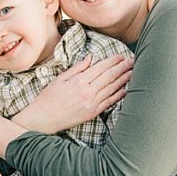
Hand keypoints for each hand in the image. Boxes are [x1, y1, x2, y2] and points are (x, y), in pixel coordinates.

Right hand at [16, 55, 132, 133]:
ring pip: (112, 89)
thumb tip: (91, 58)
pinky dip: (118, 95)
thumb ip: (77, 68)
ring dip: (124, 79)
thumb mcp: (60, 79)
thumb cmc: (49, 98)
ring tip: (133, 72)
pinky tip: (125, 89)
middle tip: (132, 61)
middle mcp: (87, 92)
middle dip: (122, 68)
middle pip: (109, 77)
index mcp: (79, 81)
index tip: (121, 56)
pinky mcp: (92, 113)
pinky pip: (109, 102)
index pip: (101, 68)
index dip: (112, 61)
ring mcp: (91, 103)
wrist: (43, 119)